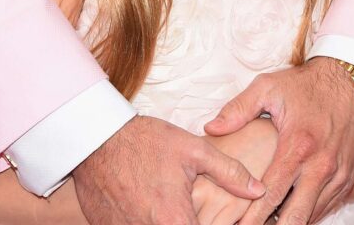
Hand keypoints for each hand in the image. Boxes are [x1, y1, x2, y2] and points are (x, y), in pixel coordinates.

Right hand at [73, 115, 265, 224]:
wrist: (96, 138)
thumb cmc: (144, 141)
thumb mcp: (193, 149)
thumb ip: (229, 171)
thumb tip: (258, 189)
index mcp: (175, 220)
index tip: (219, 220)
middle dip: (191, 223)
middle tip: (191, 210)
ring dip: (168, 222)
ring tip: (165, 203)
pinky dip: (144, 221)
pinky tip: (147, 203)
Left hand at [204, 58, 353, 224]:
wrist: (351, 80)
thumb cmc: (307, 84)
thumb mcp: (268, 87)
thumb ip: (238, 109)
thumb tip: (211, 128)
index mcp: (297, 146)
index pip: (270, 194)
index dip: (252, 217)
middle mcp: (320, 165)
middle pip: (295, 216)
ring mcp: (337, 174)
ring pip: (312, 215)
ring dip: (291, 222)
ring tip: (268, 223)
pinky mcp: (349, 176)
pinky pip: (327, 206)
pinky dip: (309, 214)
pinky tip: (291, 215)